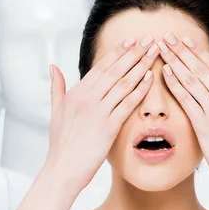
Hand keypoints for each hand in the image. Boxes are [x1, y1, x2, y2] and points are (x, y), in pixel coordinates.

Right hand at [44, 35, 158, 191]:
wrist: (63, 169)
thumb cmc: (61, 144)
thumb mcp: (55, 111)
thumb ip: (57, 87)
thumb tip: (54, 67)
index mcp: (76, 93)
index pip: (101, 67)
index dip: (118, 52)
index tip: (132, 40)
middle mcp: (87, 98)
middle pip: (115, 70)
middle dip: (134, 53)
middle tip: (149, 39)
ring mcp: (98, 112)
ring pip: (124, 83)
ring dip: (141, 66)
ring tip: (154, 54)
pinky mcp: (108, 126)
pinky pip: (128, 104)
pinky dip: (140, 90)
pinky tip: (151, 79)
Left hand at [157, 33, 208, 190]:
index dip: (198, 53)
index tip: (185, 41)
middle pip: (201, 68)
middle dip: (182, 50)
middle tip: (168, 36)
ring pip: (191, 79)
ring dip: (175, 61)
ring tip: (162, 48)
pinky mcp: (204, 124)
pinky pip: (186, 98)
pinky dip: (174, 83)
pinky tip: (164, 71)